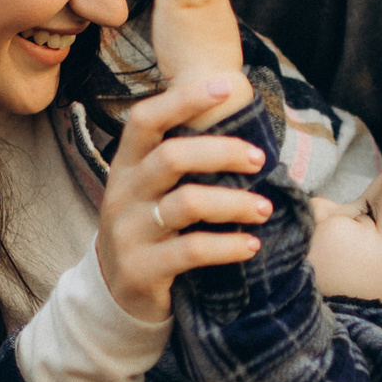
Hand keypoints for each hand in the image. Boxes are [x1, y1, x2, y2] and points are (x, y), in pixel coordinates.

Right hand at [94, 73, 271, 326]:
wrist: (116, 294)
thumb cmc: (150, 230)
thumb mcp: (151, 191)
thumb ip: (179, 163)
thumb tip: (242, 128)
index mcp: (126, 166)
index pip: (146, 120)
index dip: (183, 99)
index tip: (225, 87)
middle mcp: (123, 193)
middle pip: (172, 157)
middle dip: (223, 152)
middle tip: (261, 160)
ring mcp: (129, 232)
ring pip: (187, 204)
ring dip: (234, 202)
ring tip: (265, 209)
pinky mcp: (142, 269)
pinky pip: (192, 251)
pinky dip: (228, 246)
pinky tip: (252, 246)